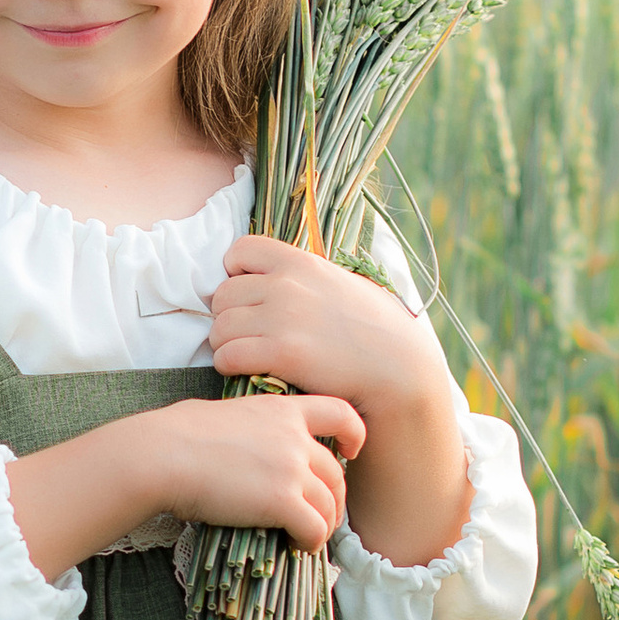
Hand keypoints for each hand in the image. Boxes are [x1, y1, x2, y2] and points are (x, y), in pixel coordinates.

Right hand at [158, 391, 363, 552]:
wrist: (163, 454)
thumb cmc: (177, 433)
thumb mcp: (224, 414)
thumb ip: (249, 425)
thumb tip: (237, 439)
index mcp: (282, 410)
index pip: (339, 413)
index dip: (354, 433)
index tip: (351, 450)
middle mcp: (294, 437)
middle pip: (335, 472)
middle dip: (335, 498)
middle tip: (323, 515)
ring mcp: (291, 469)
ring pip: (329, 504)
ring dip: (324, 525)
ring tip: (308, 538)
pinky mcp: (282, 501)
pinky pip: (314, 528)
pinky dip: (311, 541)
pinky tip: (297, 547)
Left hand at [205, 232, 446, 420]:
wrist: (398, 368)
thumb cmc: (375, 329)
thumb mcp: (342, 282)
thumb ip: (305, 276)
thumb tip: (274, 275)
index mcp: (301, 262)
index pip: (240, 250)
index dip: (235, 273)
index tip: (248, 295)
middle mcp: (286, 285)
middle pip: (222, 294)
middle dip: (228, 315)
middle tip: (247, 333)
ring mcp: (282, 318)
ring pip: (220, 327)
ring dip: (226, 343)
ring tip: (246, 353)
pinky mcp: (281, 353)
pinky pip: (227, 355)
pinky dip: (229, 365)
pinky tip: (247, 369)